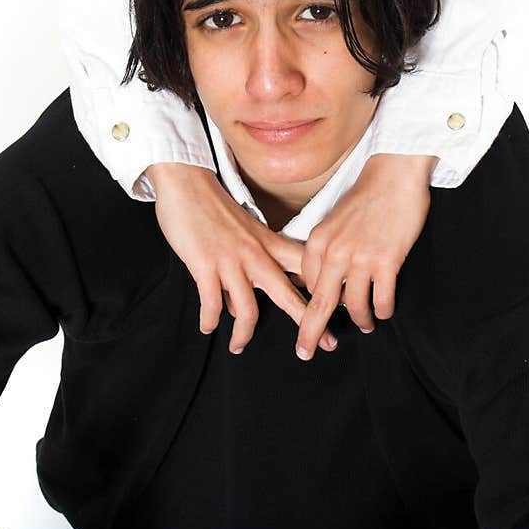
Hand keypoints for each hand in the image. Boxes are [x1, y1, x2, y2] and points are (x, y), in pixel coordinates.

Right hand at [145, 162, 336, 355]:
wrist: (188, 182)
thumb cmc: (213, 205)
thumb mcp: (244, 232)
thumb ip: (251, 266)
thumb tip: (244, 306)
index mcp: (268, 242)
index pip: (305, 266)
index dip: (326, 286)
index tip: (341, 305)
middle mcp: (256, 253)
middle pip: (288, 294)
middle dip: (308, 323)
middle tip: (324, 346)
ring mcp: (231, 260)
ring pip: (248, 310)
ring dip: (243, 335)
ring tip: (238, 346)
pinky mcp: (206, 265)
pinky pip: (212, 305)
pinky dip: (210, 321)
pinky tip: (207, 327)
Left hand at [296, 152, 434, 359]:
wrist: (394, 175)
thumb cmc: (366, 197)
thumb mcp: (334, 220)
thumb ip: (326, 249)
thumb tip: (322, 278)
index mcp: (318, 241)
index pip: (308, 284)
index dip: (312, 303)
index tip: (313, 316)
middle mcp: (335, 253)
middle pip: (320, 304)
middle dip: (311, 332)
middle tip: (306, 351)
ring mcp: (361, 259)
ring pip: (355, 306)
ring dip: (362, 320)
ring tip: (367, 324)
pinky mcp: (386, 262)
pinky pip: (381, 301)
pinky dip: (383, 311)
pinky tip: (385, 310)